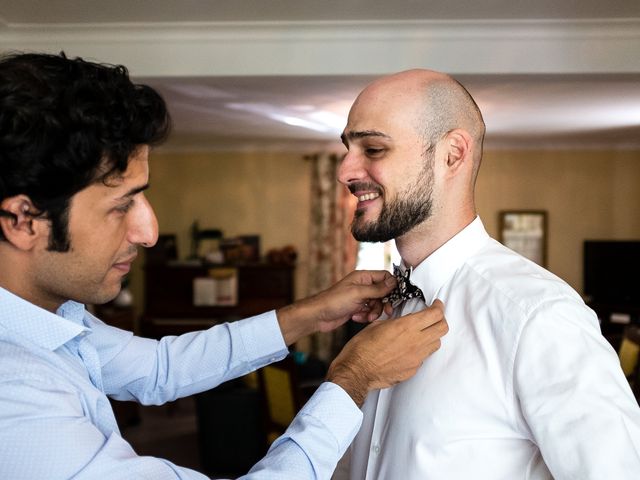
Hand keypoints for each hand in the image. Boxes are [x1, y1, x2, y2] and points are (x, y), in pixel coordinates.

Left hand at [276, 270, 396, 344]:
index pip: (384, 277)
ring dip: (374, 312)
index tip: (395, 296)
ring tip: (366, 316)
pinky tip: (355, 317)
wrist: (319, 316)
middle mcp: (362, 286)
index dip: (392, 286)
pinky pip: (369, 312)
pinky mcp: (356, 308)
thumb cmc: (334, 301)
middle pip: (383, 293)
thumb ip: (377, 289)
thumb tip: (393, 282)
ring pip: (377, 304)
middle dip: (383, 303)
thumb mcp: (358, 293)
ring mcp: (359, 297)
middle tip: (386, 311)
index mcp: (363, 277)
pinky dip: (365, 316)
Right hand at [326, 300, 447, 406]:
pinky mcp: (413, 369)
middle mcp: (415, 342)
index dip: (438, 307)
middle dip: (440, 320)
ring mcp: (416, 358)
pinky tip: (410, 349)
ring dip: (432, 336)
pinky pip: (424, 358)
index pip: (434, 314)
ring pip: (436, 344)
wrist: (357, 371)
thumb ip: (396, 322)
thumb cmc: (362, 348)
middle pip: (442, 328)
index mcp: (406, 327)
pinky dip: (420, 351)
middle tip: (434, 317)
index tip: (437, 305)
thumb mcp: (378, 325)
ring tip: (423, 333)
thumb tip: (403, 321)